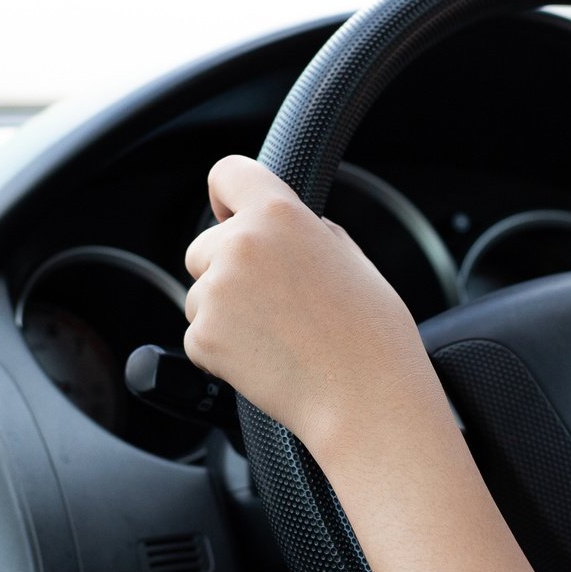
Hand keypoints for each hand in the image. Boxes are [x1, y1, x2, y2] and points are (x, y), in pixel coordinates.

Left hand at [183, 155, 443, 460]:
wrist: (365, 397)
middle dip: (225, 269)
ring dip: (225, 312)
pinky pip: (200, 335)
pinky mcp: (202, 337)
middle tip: (274, 302)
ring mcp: (215, 292)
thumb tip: (276, 227)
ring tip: (279, 335)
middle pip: (203, 246)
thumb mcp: (348, 256)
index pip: (227, 174)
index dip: (225, 196)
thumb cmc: (370, 333)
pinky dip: (223, 349)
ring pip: (200, 294)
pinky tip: (267, 358)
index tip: (227, 214)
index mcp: (279, 214)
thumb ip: (303, 230)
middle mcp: (240, 244)